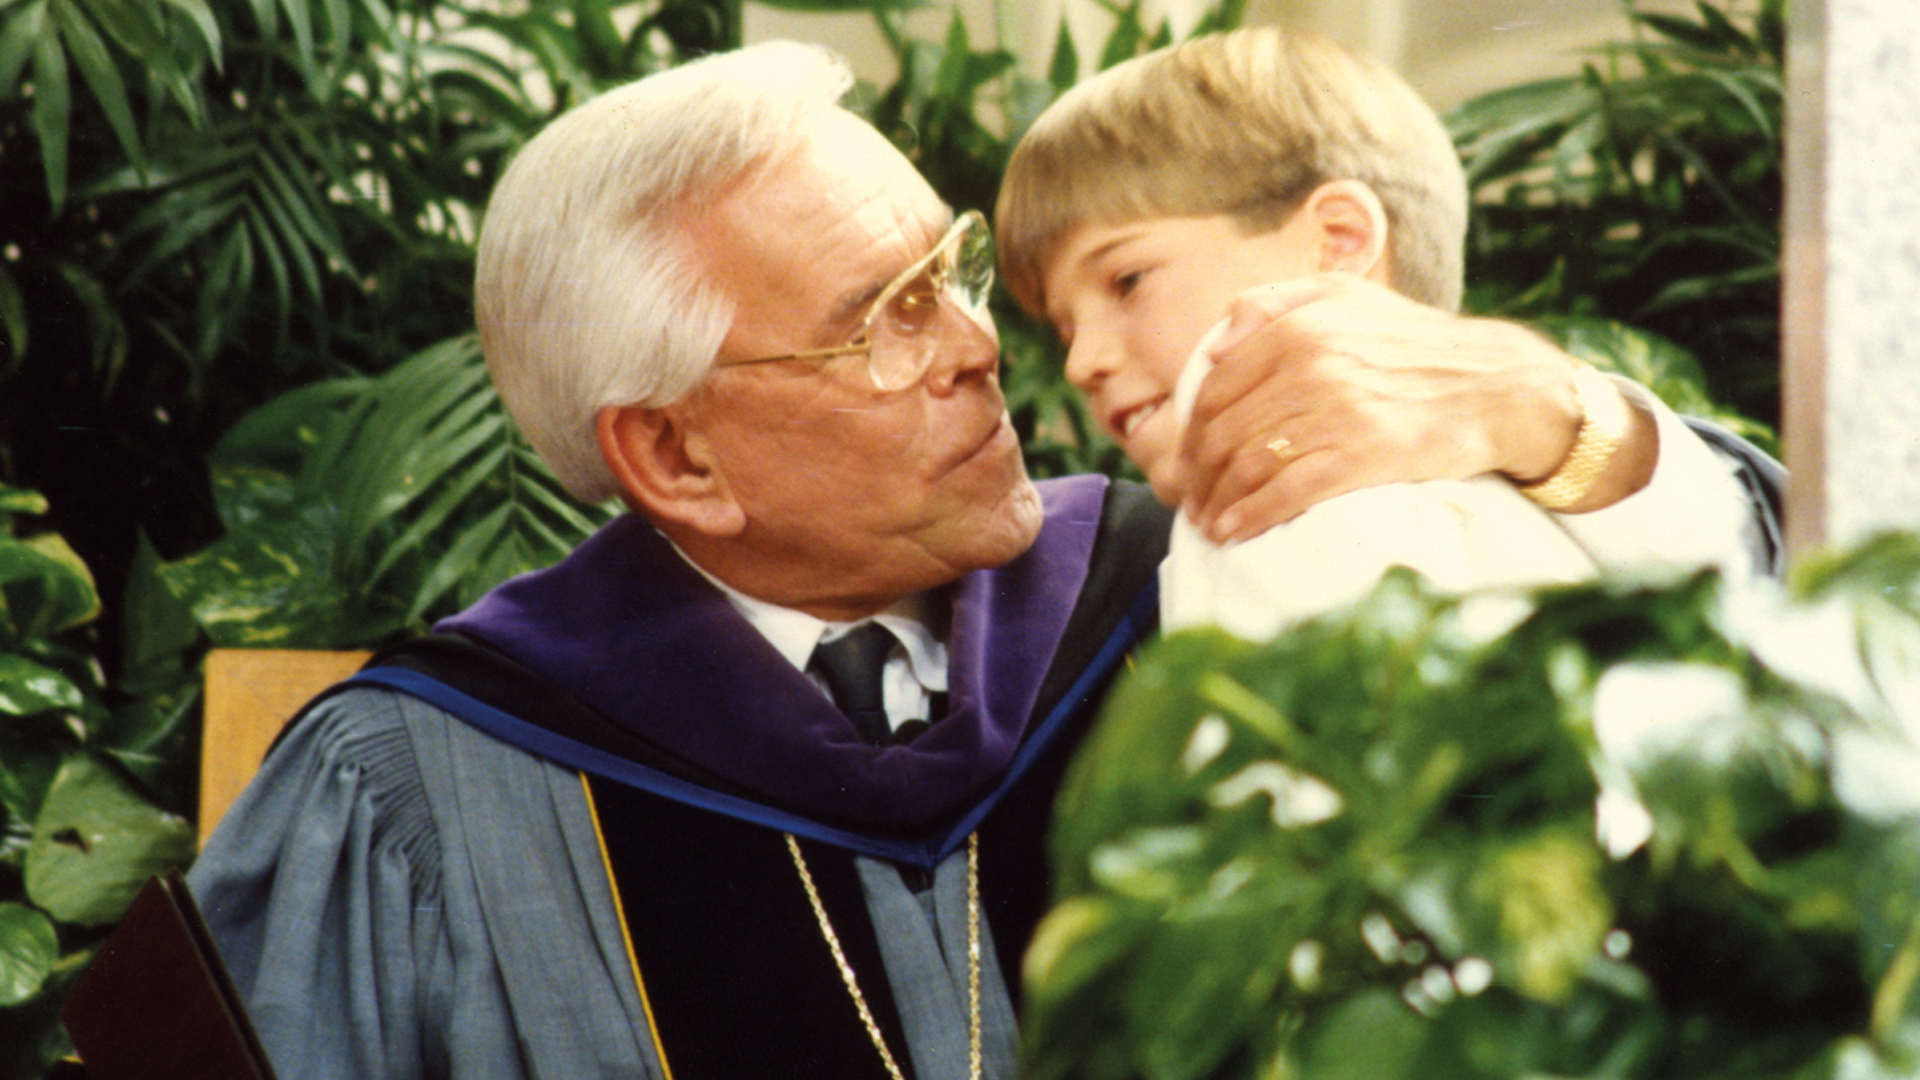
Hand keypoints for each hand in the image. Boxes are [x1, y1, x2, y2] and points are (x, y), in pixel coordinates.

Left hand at [1172, 274, 1652, 541]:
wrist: (1497, 385)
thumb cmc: (1416, 342)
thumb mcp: (1346, 295)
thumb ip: (1273, 303)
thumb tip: (1215, 341)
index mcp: (1297, 329)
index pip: (1214, 388)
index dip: (1190, 431)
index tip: (1189, 458)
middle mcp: (1309, 367)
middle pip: (1221, 433)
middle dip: (1197, 476)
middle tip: (1193, 501)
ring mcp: (1334, 413)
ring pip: (1245, 466)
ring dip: (1216, 503)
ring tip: (1209, 523)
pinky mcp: (1360, 457)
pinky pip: (1284, 493)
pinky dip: (1249, 517)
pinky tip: (1234, 532)